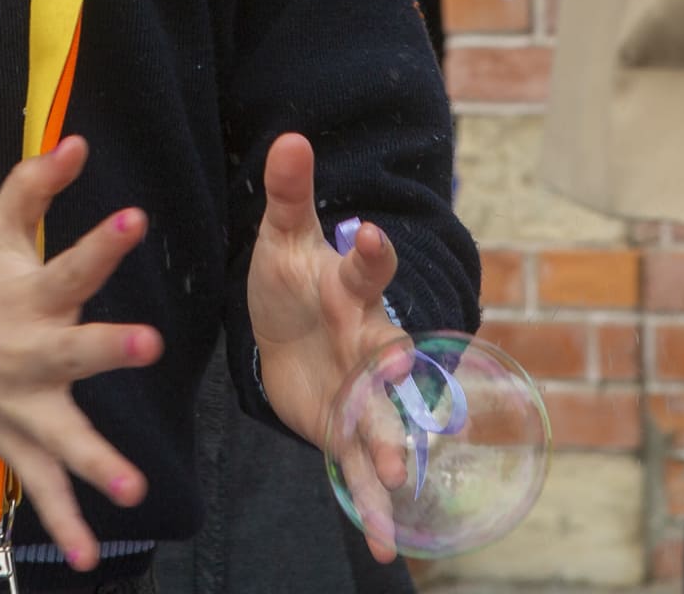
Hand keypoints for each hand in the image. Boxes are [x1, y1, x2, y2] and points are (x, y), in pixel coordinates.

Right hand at [0, 137, 162, 572]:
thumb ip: (38, 184)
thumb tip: (79, 137)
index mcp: (30, 296)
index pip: (70, 262)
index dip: (102, 240)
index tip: (135, 220)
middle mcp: (29, 352)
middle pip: (73, 350)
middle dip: (108, 348)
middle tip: (147, 343)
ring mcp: (22, 405)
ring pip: (62, 438)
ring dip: (96, 464)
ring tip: (134, 490)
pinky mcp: (15, 444)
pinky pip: (42, 491)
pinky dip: (64, 526)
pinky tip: (89, 555)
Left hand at [246, 134, 413, 562]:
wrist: (290, 331)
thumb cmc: (290, 277)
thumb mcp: (279, 237)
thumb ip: (289, 194)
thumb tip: (288, 136)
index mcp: (349, 288)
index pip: (366, 265)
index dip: (369, 250)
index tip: (366, 235)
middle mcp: (368, 340)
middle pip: (386, 349)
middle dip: (393, 364)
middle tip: (395, 371)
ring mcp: (366, 391)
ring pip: (385, 417)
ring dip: (395, 445)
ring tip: (405, 476)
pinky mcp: (350, 431)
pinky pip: (365, 471)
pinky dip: (378, 509)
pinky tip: (390, 546)